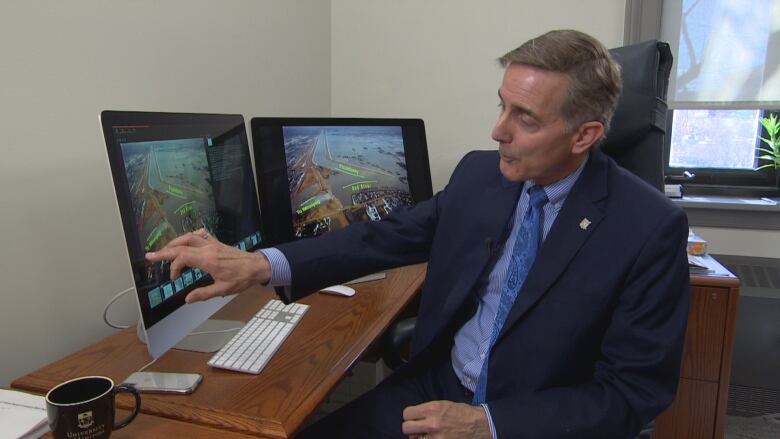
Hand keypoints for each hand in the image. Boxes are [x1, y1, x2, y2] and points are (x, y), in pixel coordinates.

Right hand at [145, 228, 270, 302]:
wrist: (257, 266)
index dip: (173, 267)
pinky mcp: (217, 243)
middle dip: (164, 251)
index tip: (173, 278)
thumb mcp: (223, 290)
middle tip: (151, 256)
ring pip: (189, 237)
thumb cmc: (242, 278)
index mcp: (208, 260)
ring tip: (165, 250)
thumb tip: (187, 299)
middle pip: (181, 245)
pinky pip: (201, 235)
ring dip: (175, 242)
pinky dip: (190, 237)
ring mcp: (213, 244)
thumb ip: (203, 294)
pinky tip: (186, 241)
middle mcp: (208, 249)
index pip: (182, 257)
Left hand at [402, 401, 490, 438]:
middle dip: (410, 428)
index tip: (414, 418)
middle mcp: (432, 423)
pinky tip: (434, 438)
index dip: (409, 416)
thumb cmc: (461, 413)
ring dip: (419, 437)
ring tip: (428, 435)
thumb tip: (414, 419)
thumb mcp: (443, 405)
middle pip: (406, 428)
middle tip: (417, 429)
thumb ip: (427, 411)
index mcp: (433, 408)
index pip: (407, 413)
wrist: (479, 425)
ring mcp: (437, 437)